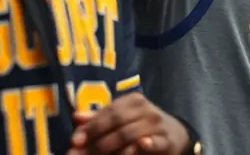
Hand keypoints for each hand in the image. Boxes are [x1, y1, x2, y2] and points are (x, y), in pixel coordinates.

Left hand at [68, 93, 189, 154]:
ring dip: (111, 146)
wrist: (174, 135)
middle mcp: (146, 108)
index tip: (74, 140)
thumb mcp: (123, 119)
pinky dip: (147, 144)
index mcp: (133, 100)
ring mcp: (157, 124)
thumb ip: (100, 119)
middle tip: (79, 153)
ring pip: (130, 133)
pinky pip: (155, 143)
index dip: (91, 126)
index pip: (109, 111)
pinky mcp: (166, 141)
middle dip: (96, 138)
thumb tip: (76, 117)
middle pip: (117, 121)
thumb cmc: (142, 125)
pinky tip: (141, 144)